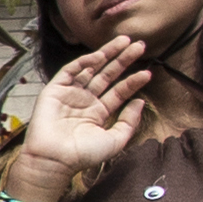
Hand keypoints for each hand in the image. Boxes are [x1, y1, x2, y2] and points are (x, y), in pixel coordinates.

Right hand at [14, 35, 151, 187]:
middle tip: (140, 45)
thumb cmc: (82, 155)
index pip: (119, 92)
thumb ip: (129, 122)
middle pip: (108, 75)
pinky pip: (70, 71)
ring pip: (91, 69)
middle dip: (123, 60)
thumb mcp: (115, 140)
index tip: (148, 72)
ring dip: (107, 54)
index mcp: (98, 113)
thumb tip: (140, 101)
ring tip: (125, 41)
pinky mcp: (54, 90)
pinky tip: (100, 55)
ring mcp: (70, 94)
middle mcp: (85, 101)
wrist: (54, 160)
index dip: (133, 81)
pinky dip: (84, 62)